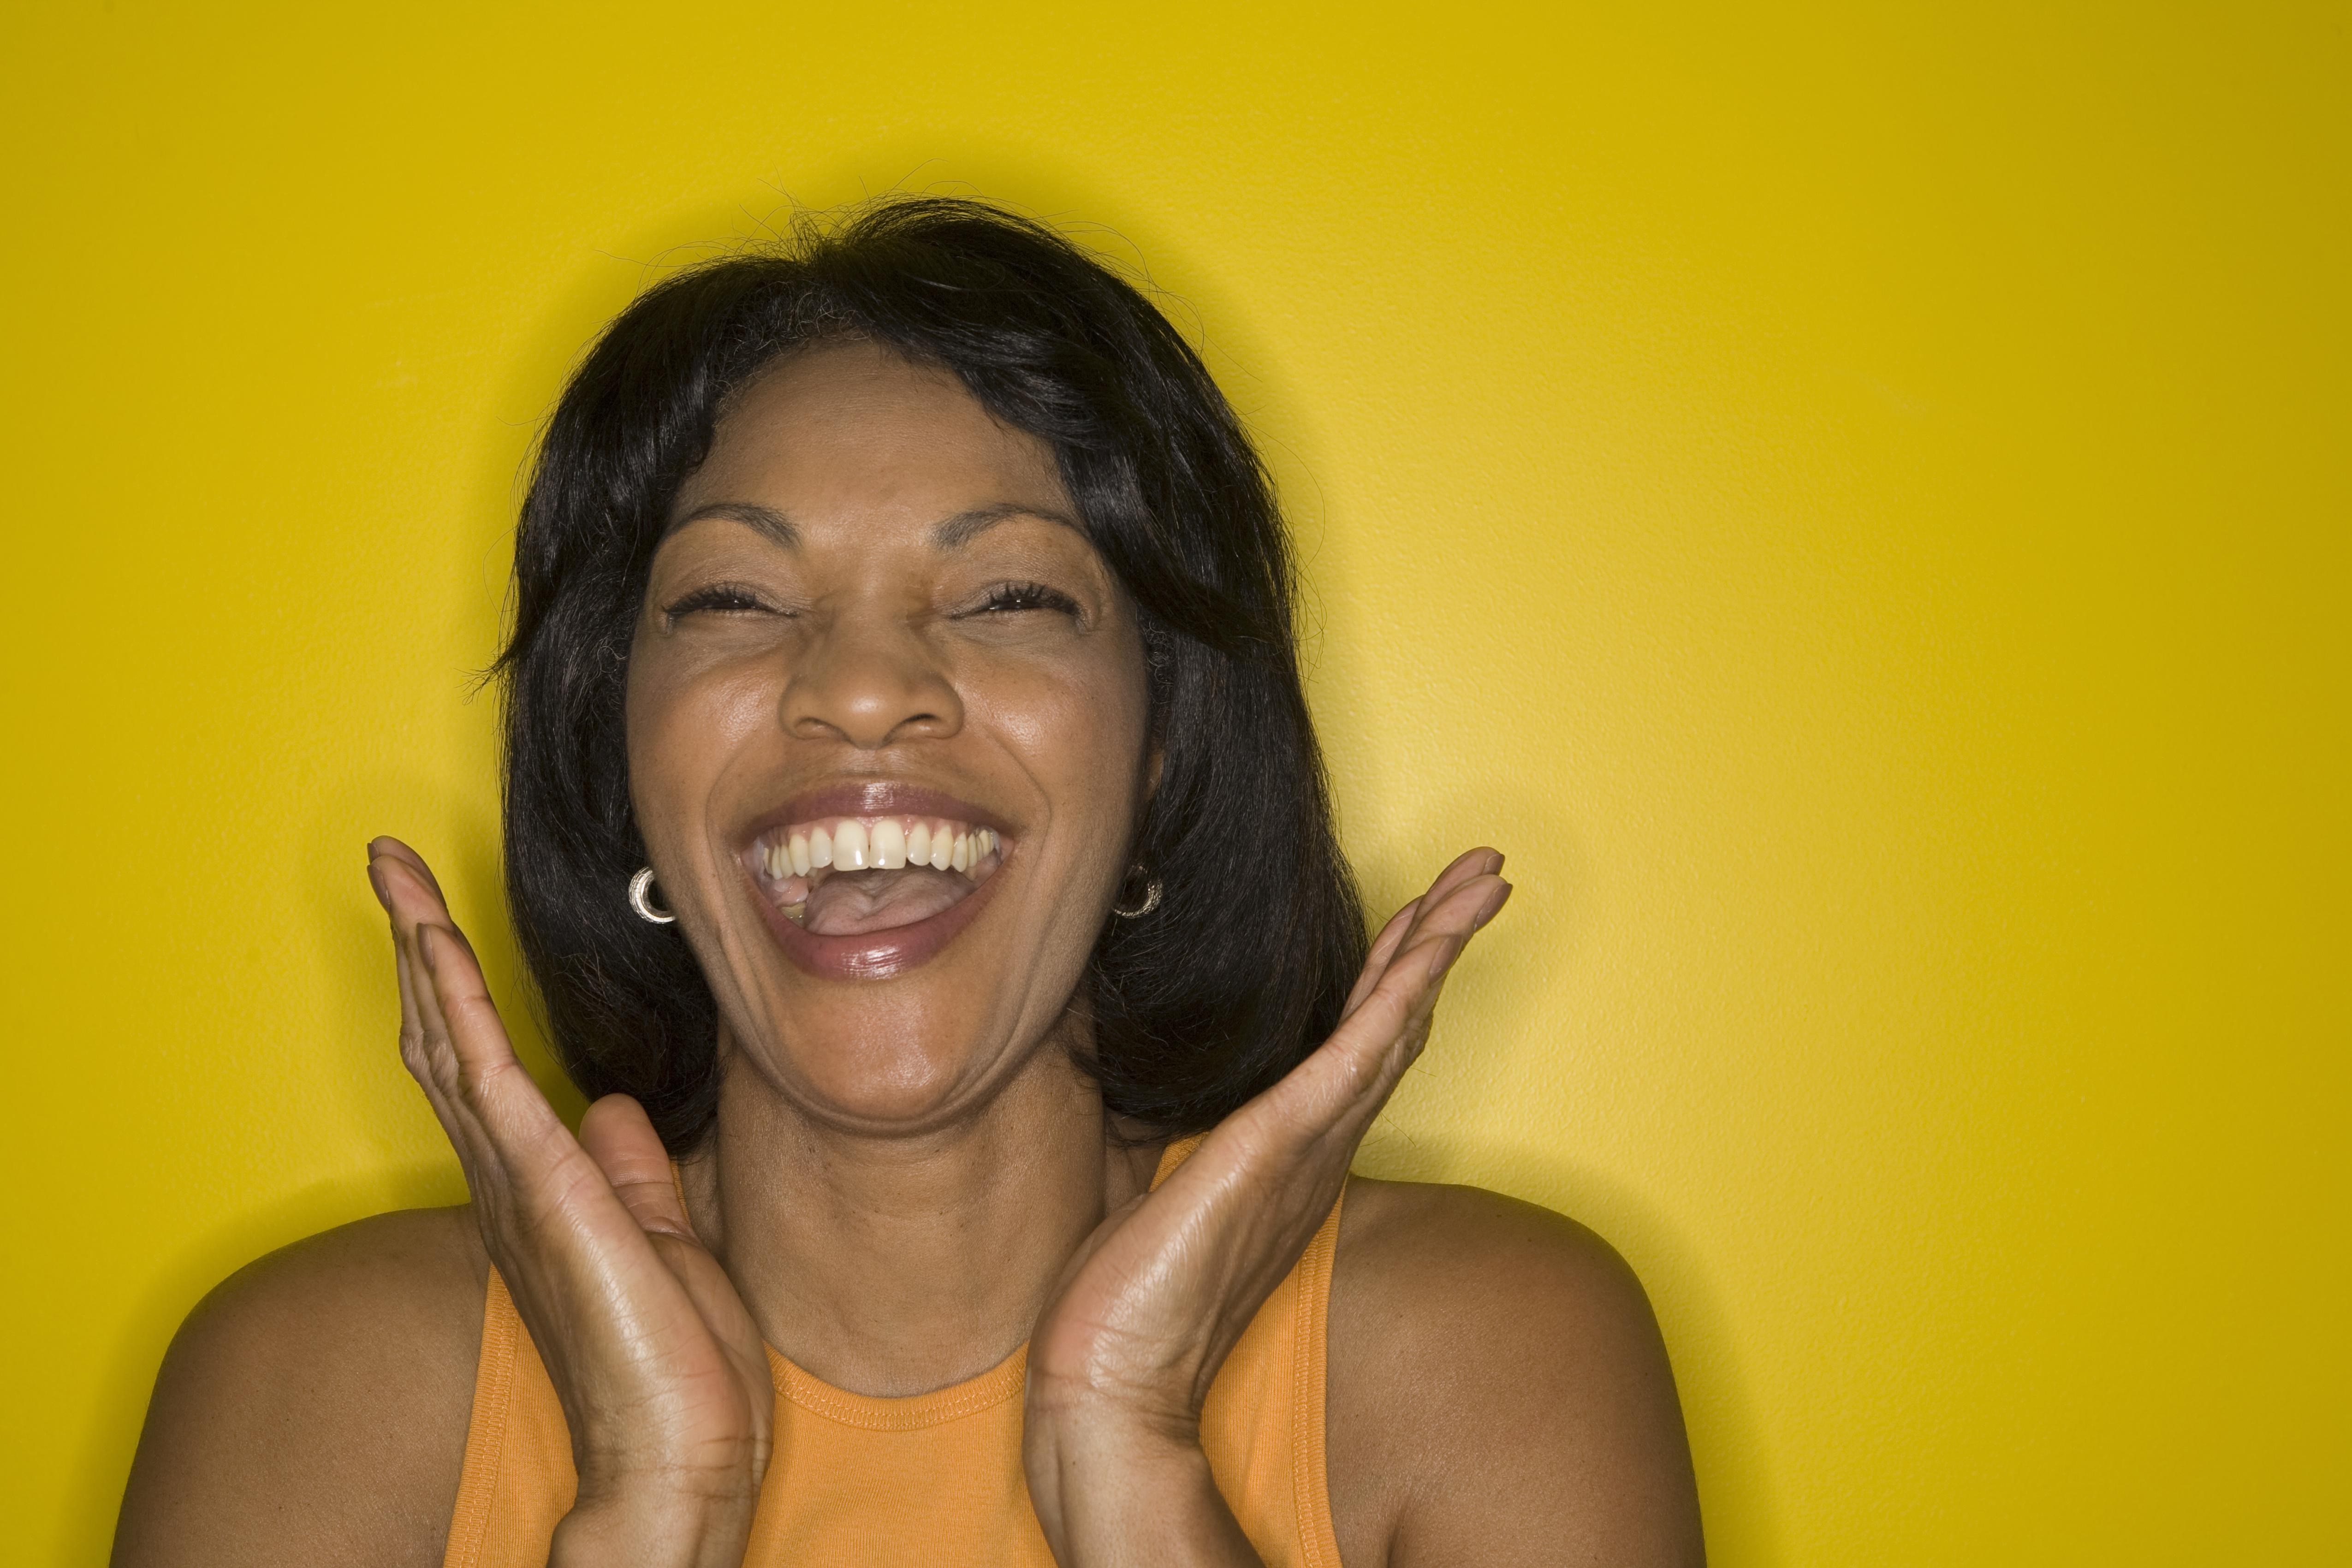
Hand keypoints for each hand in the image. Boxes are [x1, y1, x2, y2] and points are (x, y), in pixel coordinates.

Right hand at [367, 838, 769, 1567]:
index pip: (485, 1072)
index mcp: (540, 1193)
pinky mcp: (543, 1186)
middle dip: (418, 950)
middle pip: (446, 1042)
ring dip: (423, 950)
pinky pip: (488, 1073)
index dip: (457, 996)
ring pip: (453, 1040)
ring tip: (397, 877)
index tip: (439, 930)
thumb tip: (616, 1111)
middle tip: (394, 873)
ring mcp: (519, 1181)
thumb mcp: (667, 1247)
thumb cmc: (674, 1373)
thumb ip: (634, 1177)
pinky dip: (458, 1002)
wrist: (675, 1458)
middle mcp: (509, 1181)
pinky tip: (434, 945)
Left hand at [1022, 848, 1510, 1564]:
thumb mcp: (1151, 1182)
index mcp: (1293, 1152)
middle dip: (1442, 939)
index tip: (1427, 918)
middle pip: (1398, 1020)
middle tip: (1487, 876)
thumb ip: (1168, 1128)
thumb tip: (1135, 1078)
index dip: (1400, 976)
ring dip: (1437, 946)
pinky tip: (1424, 952)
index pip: (1360, 1044)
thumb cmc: (1129, 1297)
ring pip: (1392, 1023)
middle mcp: (1318, 1146)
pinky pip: (1353, 1058)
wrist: (1114, 1382)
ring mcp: (1306, 1146)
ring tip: (1482, 884)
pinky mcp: (1278, 1146)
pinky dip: (1394, 999)